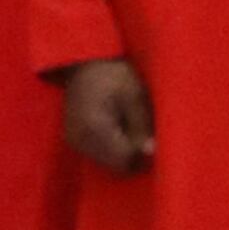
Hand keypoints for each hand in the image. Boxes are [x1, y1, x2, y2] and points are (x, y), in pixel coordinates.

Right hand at [58, 56, 154, 176]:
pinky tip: (120, 128)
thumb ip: (141, 125)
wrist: (84, 63)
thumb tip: (151, 153)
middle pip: (116, 166)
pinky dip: (114, 148)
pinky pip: (100, 156)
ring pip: (109, 163)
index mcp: (94, 128)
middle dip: (135, 154)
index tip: (154, 137)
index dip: (143, 154)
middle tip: (146, 130)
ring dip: (124, 152)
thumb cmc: (113, 74)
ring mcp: (74, 143)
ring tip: (131, 124)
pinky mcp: (74, 142)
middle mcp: (79, 140)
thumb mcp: (134, 94)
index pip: (124, 160)